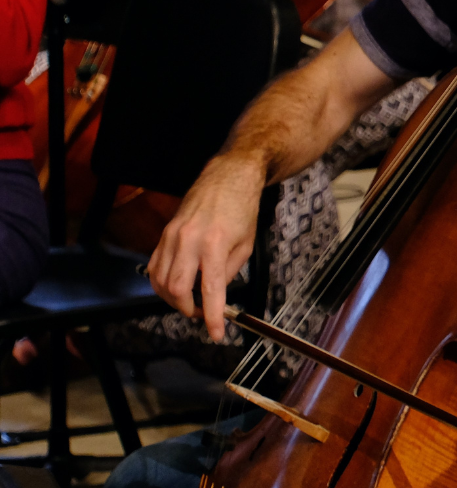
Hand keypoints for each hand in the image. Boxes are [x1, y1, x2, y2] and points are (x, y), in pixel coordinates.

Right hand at [145, 154, 265, 341]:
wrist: (227, 177)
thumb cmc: (242, 209)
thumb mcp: (247, 244)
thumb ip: (230, 272)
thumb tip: (216, 295)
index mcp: (216, 244)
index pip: (210, 290)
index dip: (211, 317)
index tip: (216, 334)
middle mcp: (189, 241)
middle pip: (175, 290)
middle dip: (187, 309)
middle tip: (201, 314)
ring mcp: (172, 236)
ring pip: (159, 281)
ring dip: (172, 299)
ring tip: (189, 301)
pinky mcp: (163, 234)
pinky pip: (155, 266)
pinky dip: (162, 283)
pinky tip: (176, 286)